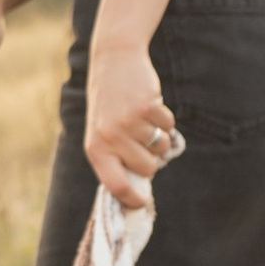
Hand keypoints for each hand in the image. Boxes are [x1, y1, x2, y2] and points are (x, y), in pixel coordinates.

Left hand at [82, 41, 179, 210]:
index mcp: (96, 149)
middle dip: (151, 159)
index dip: (132, 199)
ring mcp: (128, 123)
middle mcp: (110, 138)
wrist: (113, 62)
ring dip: (159, 137)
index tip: (142, 203)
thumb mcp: (102, 134)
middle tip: (141, 141)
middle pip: (147, 168)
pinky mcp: (147, 107)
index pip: (116, 185)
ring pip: (161, 148)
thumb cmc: (109, 105)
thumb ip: (116, 159)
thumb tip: (139, 189)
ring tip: (143, 121)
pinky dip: (165, 119)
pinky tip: (150, 107)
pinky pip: (168, 126)